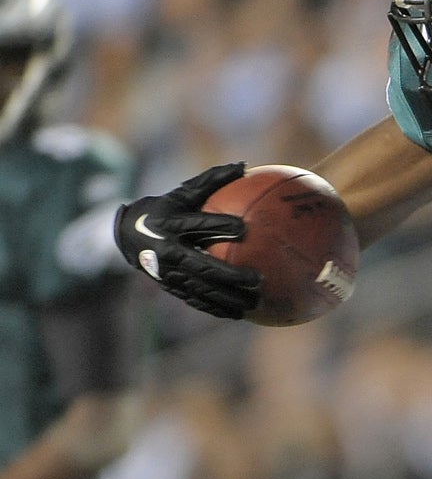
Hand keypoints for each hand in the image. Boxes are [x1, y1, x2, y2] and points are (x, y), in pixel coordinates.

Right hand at [114, 163, 260, 317]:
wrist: (128, 236)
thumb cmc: (165, 210)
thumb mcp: (182, 193)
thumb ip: (211, 181)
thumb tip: (244, 165)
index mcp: (170, 223)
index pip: (197, 224)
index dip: (218, 225)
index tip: (244, 228)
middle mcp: (167, 249)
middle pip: (201, 265)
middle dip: (229, 274)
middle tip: (257, 279)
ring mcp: (168, 272)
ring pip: (201, 288)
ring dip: (228, 298)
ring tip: (255, 302)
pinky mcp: (170, 287)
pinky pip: (195, 300)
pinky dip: (216, 308)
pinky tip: (240, 314)